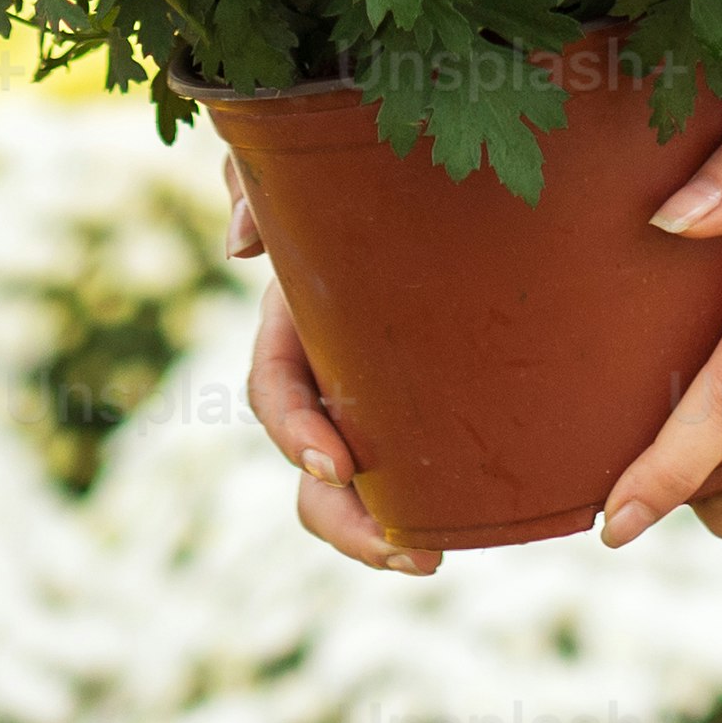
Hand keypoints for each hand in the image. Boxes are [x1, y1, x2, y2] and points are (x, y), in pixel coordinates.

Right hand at [227, 154, 436, 577]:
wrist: (481, 166)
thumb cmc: (386, 163)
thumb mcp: (316, 170)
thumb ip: (264, 184)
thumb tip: (239, 246)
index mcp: (303, 316)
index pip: (275, 389)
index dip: (291, 430)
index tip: (330, 462)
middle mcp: (334, 364)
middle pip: (311, 464)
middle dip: (340, 517)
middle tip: (399, 547)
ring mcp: (381, 392)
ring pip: (358, 486)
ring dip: (379, 533)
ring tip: (428, 559)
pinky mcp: (435, 405)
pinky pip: (420, 470)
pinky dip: (430, 509)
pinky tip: (467, 532)